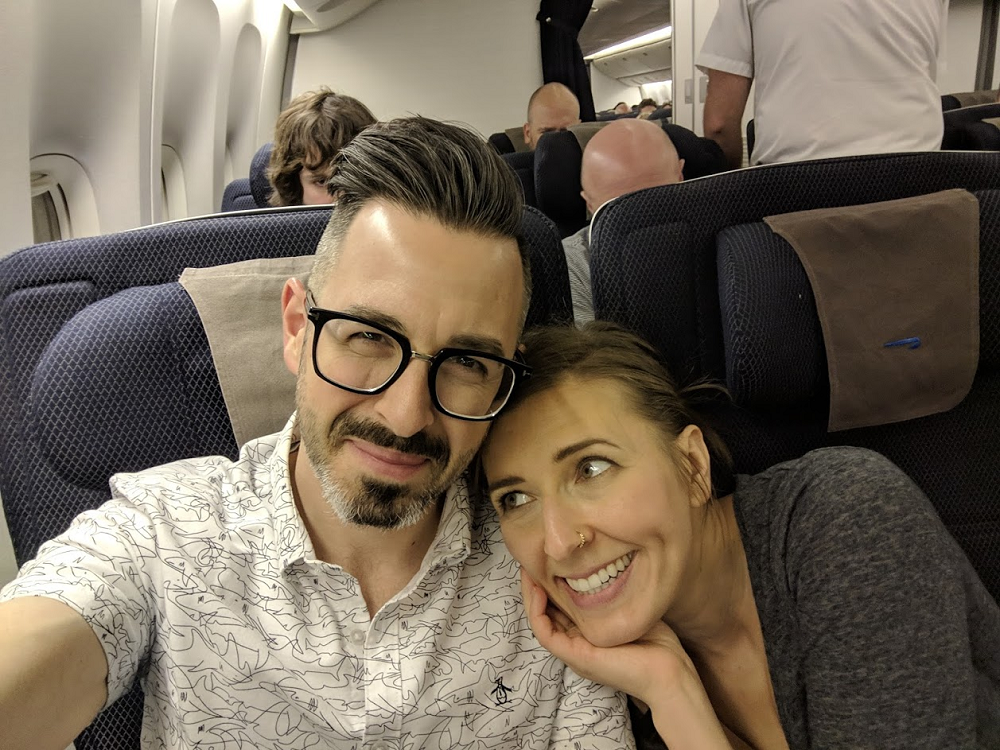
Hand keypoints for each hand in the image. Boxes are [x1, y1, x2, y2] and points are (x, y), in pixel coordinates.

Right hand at [520, 569, 698, 705]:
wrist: (668, 672)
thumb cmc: (657, 643)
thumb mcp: (630, 609)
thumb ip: (614, 592)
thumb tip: (606, 561)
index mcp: (588, 633)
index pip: (559, 606)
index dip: (549, 583)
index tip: (547, 559)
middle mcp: (576, 642)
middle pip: (545, 611)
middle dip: (534, 585)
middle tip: (530, 559)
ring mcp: (573, 650)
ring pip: (539, 621)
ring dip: (530, 595)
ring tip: (527, 571)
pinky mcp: (574, 655)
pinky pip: (544, 632)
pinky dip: (536, 610)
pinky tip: (538, 589)